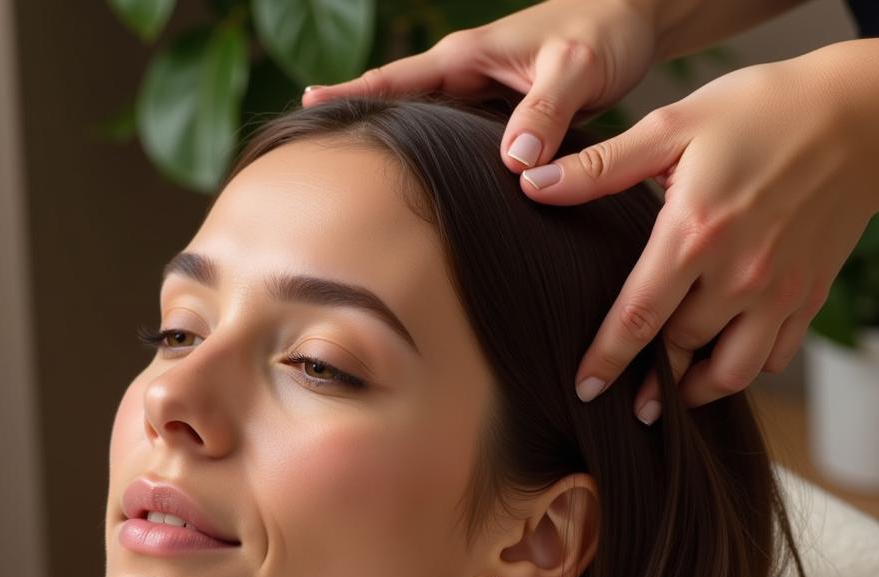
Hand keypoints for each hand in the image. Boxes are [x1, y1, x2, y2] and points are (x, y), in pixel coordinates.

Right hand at [302, 0, 656, 174]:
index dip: (352, 93)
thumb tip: (512, 164)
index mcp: (467, 57)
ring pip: (424, 126)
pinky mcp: (499, 120)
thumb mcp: (575, 67)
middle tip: (314, 159)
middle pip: (396, 105)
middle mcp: (464, 76)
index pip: (396, 78)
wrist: (634, 24)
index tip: (308, 105)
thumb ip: (544, 112)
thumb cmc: (604, 32)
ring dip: (394, 147)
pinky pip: (455, 142)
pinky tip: (424, 187)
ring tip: (355, 180)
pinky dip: (435, 160)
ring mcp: (478, 99)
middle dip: (357, 125)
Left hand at [517, 42, 878, 420]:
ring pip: (730, 372)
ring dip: (695, 389)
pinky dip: (745, 368)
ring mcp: (780, 291)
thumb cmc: (762, 111)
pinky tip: (721, 359)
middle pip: (679, 352)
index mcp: (695, 234)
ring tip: (670, 394)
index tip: (584, 389)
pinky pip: (773, 357)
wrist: (862, 111)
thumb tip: (533, 185)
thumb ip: (600, 167)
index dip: (606, 361)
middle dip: (648, 380)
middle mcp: (739, 274)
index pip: (637, 319)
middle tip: (624, 397)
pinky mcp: (810, 296)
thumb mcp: (674, 126)